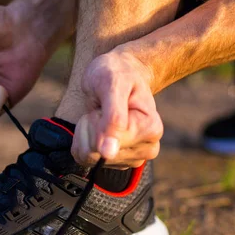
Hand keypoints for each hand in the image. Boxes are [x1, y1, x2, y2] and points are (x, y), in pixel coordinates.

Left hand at [72, 51, 162, 168]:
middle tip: (103, 106)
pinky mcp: (116, 163)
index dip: (97, 119)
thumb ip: (113, 119)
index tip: (107, 101)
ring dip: (86, 132)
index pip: (108, 140)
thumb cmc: (118, 73)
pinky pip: (85, 159)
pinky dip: (83, 140)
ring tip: (102, 113)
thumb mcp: (113, 85)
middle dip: (91, 126)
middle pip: (97, 153)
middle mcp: (147, 149)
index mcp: (151, 130)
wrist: (120, 72)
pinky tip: (98, 125)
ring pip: (89, 157)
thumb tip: (108, 154)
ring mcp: (132, 158)